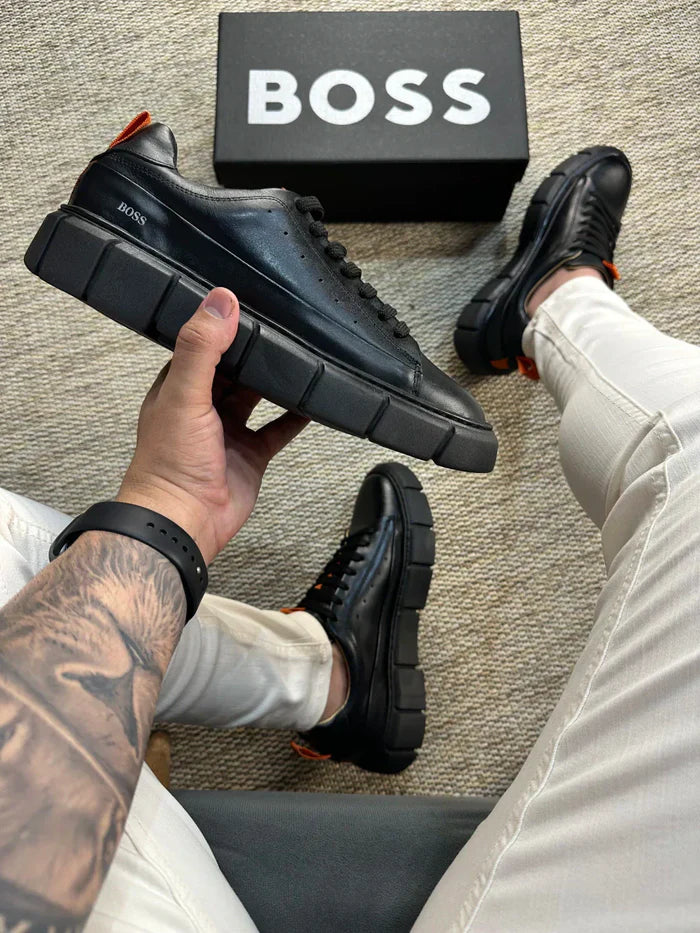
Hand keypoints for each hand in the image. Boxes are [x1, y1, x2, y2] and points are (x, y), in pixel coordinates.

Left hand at [117, 287, 307, 562]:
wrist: (185, 520)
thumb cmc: (171, 461)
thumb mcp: (183, 394)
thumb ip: (202, 347)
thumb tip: (221, 300)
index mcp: (178, 387)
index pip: (201, 346)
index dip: (221, 325)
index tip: (248, 301)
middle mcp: (203, 406)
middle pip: (234, 368)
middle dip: (255, 350)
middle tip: (285, 323)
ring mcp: (229, 431)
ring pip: (258, 396)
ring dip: (276, 379)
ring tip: (303, 353)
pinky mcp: (252, 454)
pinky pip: (278, 429)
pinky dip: (296, 416)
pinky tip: (314, 400)